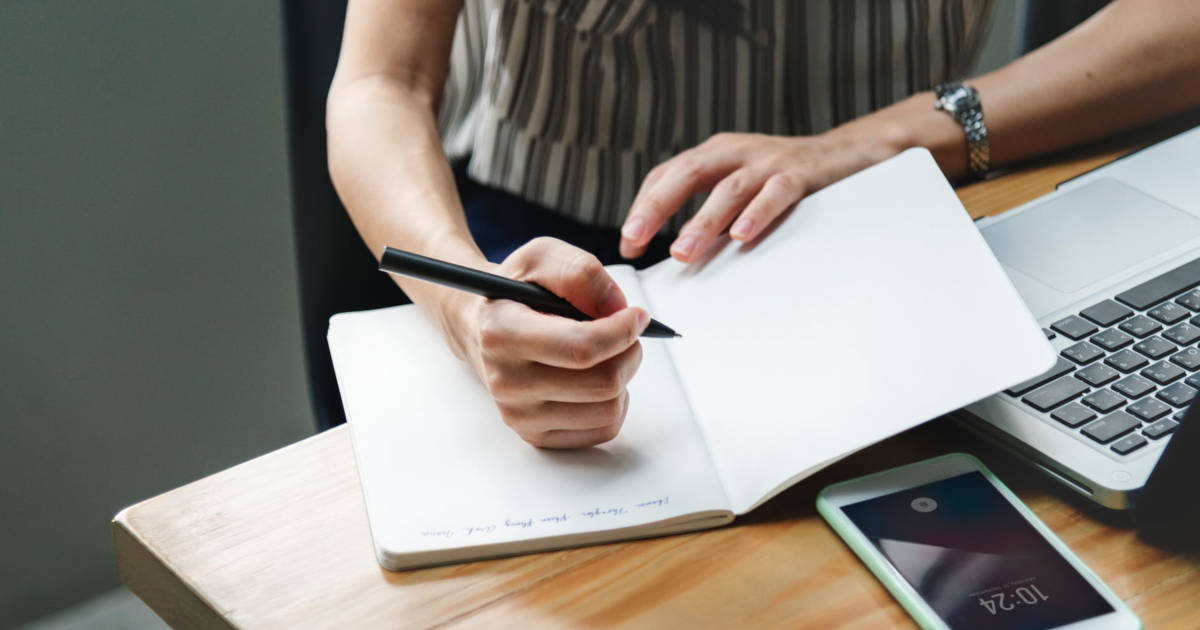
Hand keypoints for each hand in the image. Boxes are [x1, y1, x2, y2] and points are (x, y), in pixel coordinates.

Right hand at [448, 238, 649, 448]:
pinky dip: (613, 402)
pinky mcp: (536, 436)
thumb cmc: (516, 292)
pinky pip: (604, 428)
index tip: (637, 316)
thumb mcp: (541, 257)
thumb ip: (580, 272)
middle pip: (604, 383)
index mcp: (502, 333)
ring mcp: (520, 415)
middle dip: (629, 352)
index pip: (581, 348)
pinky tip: (593, 378)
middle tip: (625, 334)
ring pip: (610, 409)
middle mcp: (507, 382)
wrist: (481, 328)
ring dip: (622, 377)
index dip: (622, 331)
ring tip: (606, 355)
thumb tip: (617, 308)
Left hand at [619, 130, 901, 261]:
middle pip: (686, 174)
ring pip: (728, 188)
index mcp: (714, 155)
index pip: (667, 175)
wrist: (847, 155)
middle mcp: (735, 152)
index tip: (629, 243)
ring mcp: (768, 161)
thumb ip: (710, 214)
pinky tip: (741, 235)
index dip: (644, 206)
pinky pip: (776, 192)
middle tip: (635, 239)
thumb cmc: (785, 178)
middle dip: (657, 207)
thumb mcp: (739, 189)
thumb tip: (677, 254)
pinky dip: (757, 213)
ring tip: (682, 252)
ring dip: (702, 221)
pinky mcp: (800, 173)